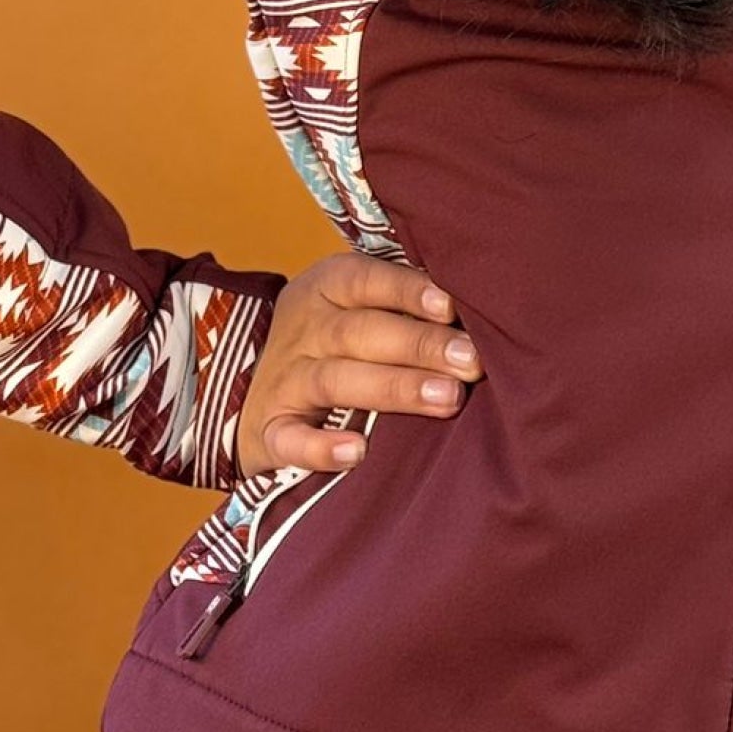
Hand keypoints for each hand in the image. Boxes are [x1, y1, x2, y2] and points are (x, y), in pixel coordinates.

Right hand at [234, 252, 483, 476]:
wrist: (248, 388)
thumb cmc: (336, 342)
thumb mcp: (356, 307)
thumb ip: (405, 306)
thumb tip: (484, 311)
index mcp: (325, 288)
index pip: (365, 279)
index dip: (408, 291)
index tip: (452, 306)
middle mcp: (303, 330)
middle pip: (359, 332)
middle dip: (419, 346)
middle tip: (471, 363)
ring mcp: (283, 380)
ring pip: (335, 380)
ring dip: (393, 388)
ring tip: (447, 399)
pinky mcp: (269, 430)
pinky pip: (289, 439)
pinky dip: (319, 448)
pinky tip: (357, 452)